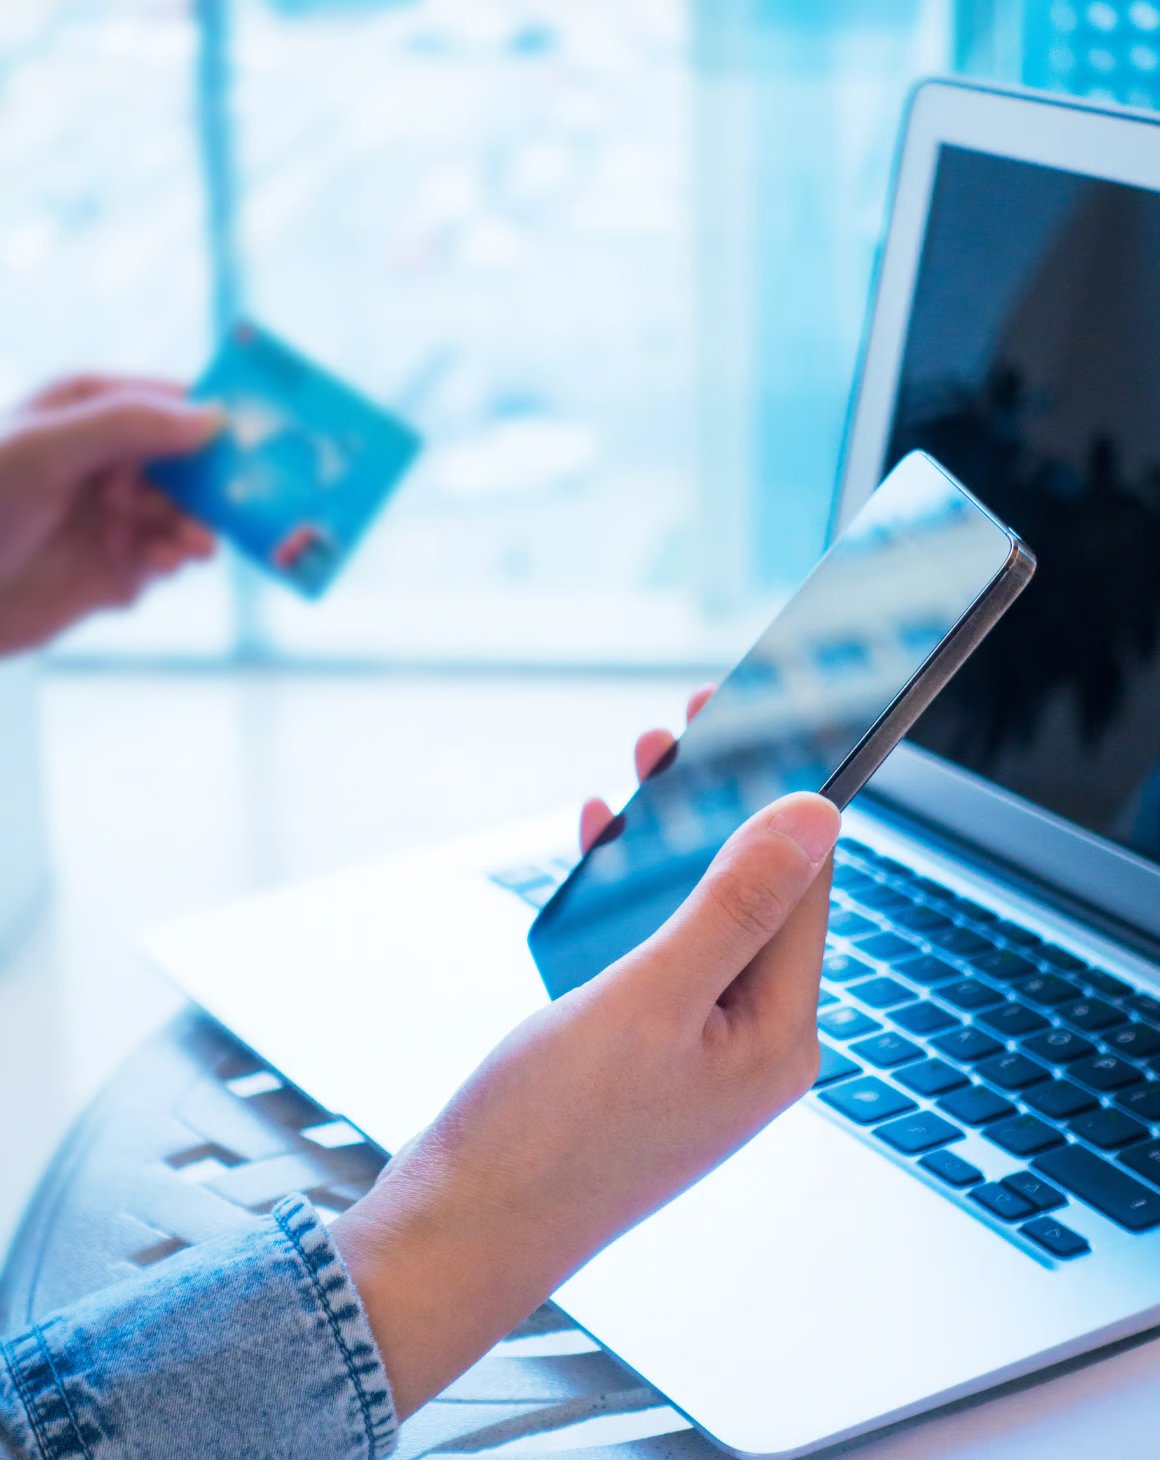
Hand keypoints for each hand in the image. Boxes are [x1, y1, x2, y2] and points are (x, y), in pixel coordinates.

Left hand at [0, 375, 223, 653]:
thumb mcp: (47, 450)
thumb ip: (127, 426)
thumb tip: (213, 418)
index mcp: (87, 409)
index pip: (169, 402)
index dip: (209, 421)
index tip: (249, 447)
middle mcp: (106, 458)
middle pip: (187, 466)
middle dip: (205, 489)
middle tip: (223, 511)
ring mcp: (112, 514)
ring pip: (181, 516)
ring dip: (191, 529)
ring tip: (193, 548)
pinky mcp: (114, 567)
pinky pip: (163, 560)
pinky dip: (167, 562)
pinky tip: (158, 566)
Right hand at [333, 702, 838, 1420]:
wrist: (460, 1230)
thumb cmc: (549, 1136)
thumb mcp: (648, 999)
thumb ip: (734, 904)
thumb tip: (814, 817)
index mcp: (776, 1037)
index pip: (803, 888)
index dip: (780, 796)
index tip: (760, 718)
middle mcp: (749, 1043)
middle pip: (752, 895)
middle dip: (717, 810)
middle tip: (686, 729)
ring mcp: (696, 1051)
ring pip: (697, 917)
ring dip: (668, 847)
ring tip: (642, 772)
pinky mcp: (645, 1053)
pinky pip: (655, 952)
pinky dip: (630, 900)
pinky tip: (600, 855)